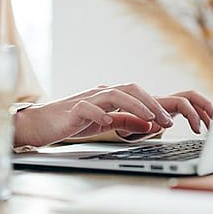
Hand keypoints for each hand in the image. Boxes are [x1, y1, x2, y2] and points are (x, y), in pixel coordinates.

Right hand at [13, 83, 212, 146]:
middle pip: (130, 89)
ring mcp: (86, 99)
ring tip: (149, 118)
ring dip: (134, 106)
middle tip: (166, 120)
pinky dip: (100, 114)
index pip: (137, 93)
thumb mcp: (105, 123)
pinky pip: (88, 108)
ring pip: (114, 94)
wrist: (42, 124)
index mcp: (109, 96)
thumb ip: (126, 122)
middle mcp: (100, 93)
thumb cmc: (73, 122)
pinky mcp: (73, 109)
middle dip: (151, 103)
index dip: (155, 104)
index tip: (170, 121)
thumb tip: (150, 125)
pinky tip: (109, 122)